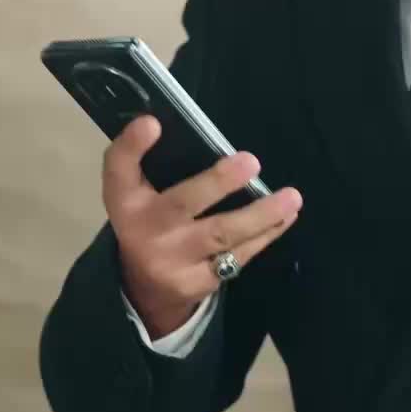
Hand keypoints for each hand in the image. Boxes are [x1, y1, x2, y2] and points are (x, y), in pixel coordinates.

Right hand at [103, 116, 301, 338]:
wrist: (144, 290)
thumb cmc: (149, 221)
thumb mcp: (136, 191)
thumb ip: (146, 159)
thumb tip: (167, 121)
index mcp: (125, 200)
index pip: (119, 170)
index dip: (132, 146)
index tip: (152, 123)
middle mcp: (144, 230)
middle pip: (182, 204)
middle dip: (217, 183)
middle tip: (251, 161)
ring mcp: (172, 260)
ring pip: (220, 234)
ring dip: (260, 215)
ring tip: (291, 197)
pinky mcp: (197, 283)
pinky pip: (237, 256)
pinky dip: (265, 235)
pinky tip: (286, 217)